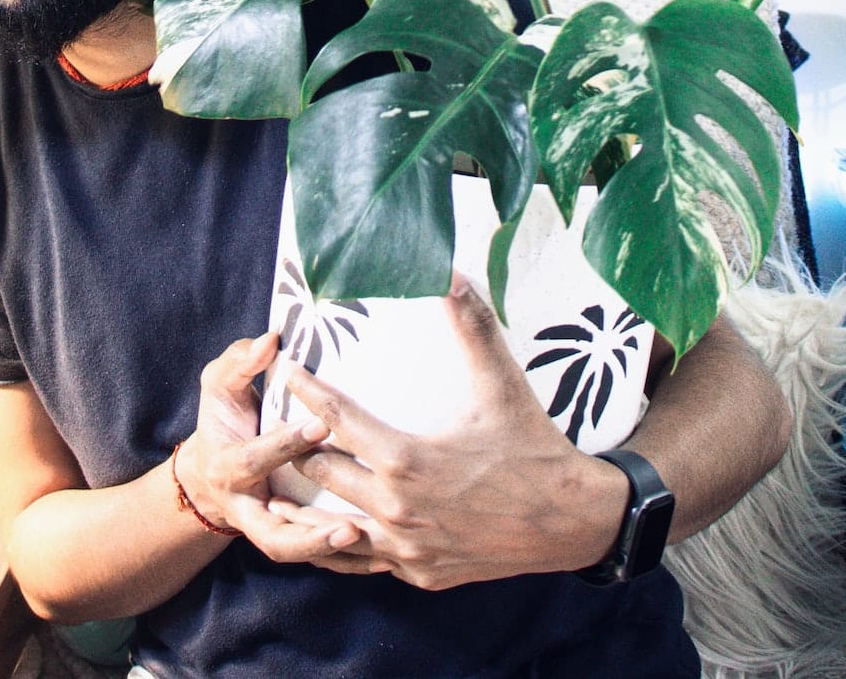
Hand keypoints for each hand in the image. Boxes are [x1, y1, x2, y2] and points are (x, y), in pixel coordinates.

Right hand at [177, 333, 368, 563]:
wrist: (210, 474)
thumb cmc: (221, 420)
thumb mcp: (219, 386)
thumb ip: (240, 361)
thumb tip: (272, 339)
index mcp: (227, 466)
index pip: (255, 459)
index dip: (286, 443)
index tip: (322, 424)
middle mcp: (244, 507)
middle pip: (272, 531)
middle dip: (310, 528)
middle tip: (354, 517)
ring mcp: (265, 529)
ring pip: (292, 552)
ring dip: (326, 551)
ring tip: (363, 541)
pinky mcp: (286, 540)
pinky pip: (312, 561)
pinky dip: (341, 561)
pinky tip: (382, 557)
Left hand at [270, 272, 629, 589]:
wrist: (573, 521)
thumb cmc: (533, 448)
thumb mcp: (500, 384)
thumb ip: (471, 327)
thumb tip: (450, 272)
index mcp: (407, 460)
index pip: (335, 419)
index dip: (305, 391)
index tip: (285, 371)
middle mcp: (397, 509)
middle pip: (321, 473)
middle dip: (297, 448)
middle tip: (276, 427)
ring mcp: (407, 547)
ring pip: (329, 529)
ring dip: (303, 506)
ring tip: (272, 490)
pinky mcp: (420, 572)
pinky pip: (363, 562)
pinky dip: (339, 546)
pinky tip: (322, 535)